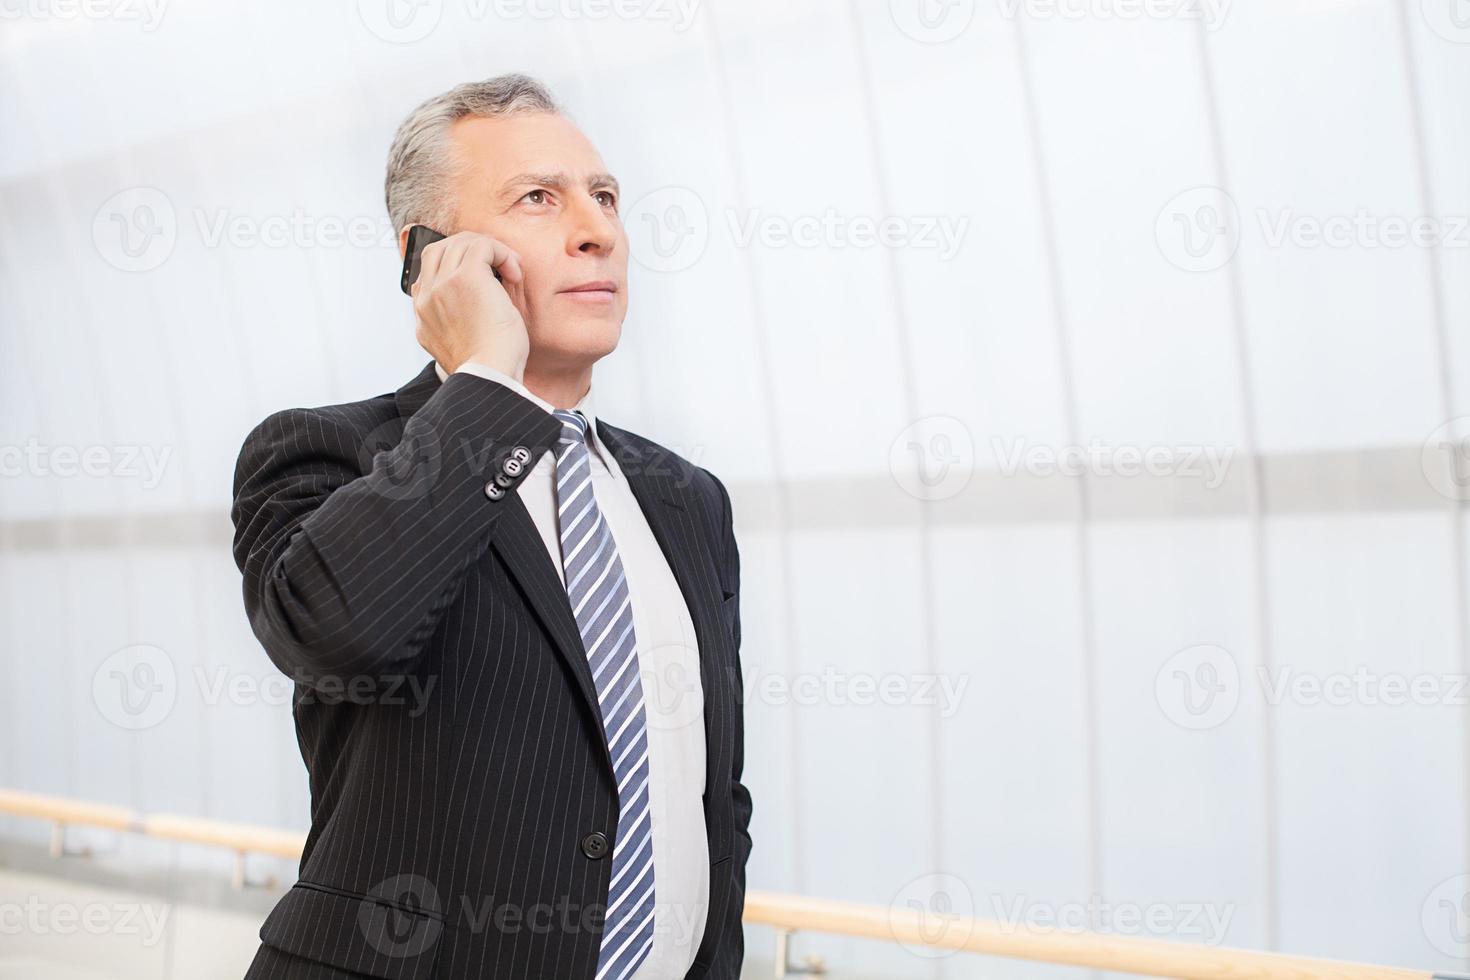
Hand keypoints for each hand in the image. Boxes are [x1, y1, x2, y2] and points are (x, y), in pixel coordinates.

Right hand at [410, 231, 529, 380]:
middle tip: (499, 266)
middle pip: (440, 249)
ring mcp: (442, 285)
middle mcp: (427, 298)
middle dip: (472, 250)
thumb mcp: (464, 344)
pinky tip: (515, 274)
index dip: (456, 264)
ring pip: (462, 243)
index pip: (428, 272)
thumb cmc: (489, 367)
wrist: (491, 377)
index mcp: (423, 315)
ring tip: (511, 272)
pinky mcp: (465, 277)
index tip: (485, 276)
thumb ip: (457, 320)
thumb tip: (477, 298)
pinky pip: (482, 246)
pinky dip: (502, 254)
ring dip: (491, 251)